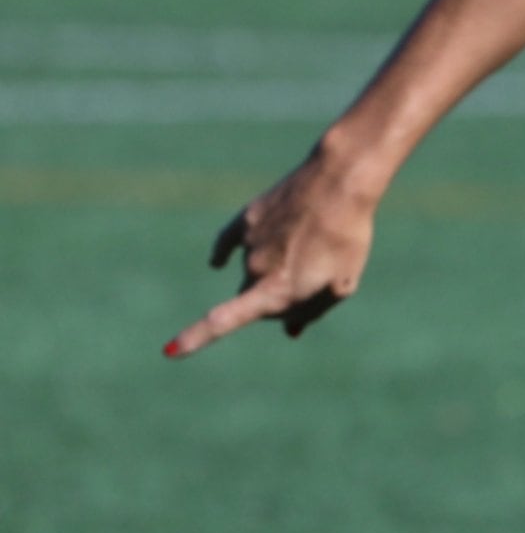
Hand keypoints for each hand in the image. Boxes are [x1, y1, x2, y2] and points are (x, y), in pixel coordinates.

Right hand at [169, 151, 380, 355]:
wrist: (339, 182)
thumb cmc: (347, 238)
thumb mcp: (341, 284)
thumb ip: (311, 311)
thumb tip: (289, 331)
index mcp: (277, 290)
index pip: (225, 319)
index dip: (196, 336)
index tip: (170, 350)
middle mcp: (255, 269)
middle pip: (257, 298)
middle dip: (277, 297)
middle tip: (315, 276)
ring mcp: (248, 243)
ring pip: (253, 270)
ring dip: (276, 265)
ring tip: (311, 244)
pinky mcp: (246, 219)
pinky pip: (228, 244)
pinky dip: (226, 254)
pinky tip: (216, 262)